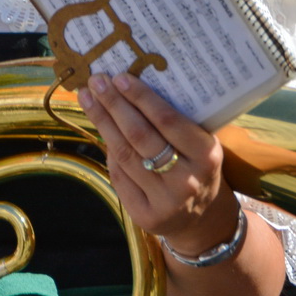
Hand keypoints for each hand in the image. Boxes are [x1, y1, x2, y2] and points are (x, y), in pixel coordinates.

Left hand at [77, 72, 240, 255]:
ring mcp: (165, 201)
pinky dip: (109, 151)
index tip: (120, 77)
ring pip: (125, 155)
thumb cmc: (198, 168)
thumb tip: (132, 88)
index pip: (168, 121)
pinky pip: (120, 176)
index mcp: (206, 155)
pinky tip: (102, 130)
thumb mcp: (201, 145)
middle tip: (96, 82)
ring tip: (89, 99)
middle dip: (114, 105)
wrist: (202, 218)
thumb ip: (176, 123)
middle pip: (140, 136)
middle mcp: (186, 179)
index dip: (141, 98)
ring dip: (103, 123)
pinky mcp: (145, 216)